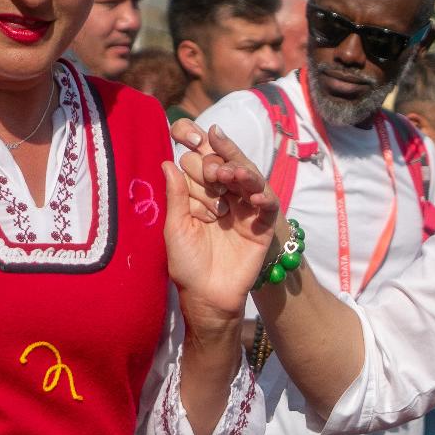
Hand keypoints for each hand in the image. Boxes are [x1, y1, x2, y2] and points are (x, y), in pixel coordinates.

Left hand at [164, 121, 278, 330]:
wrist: (207, 295)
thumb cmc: (187, 264)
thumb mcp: (176, 227)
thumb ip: (177, 196)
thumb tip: (167, 162)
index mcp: (201, 195)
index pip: (201, 164)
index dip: (195, 153)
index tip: (184, 138)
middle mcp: (225, 197)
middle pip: (227, 166)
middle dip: (218, 162)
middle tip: (211, 171)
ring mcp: (245, 210)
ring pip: (249, 180)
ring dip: (242, 174)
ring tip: (231, 174)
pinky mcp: (262, 226)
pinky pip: (268, 206)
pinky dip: (264, 199)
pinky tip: (255, 197)